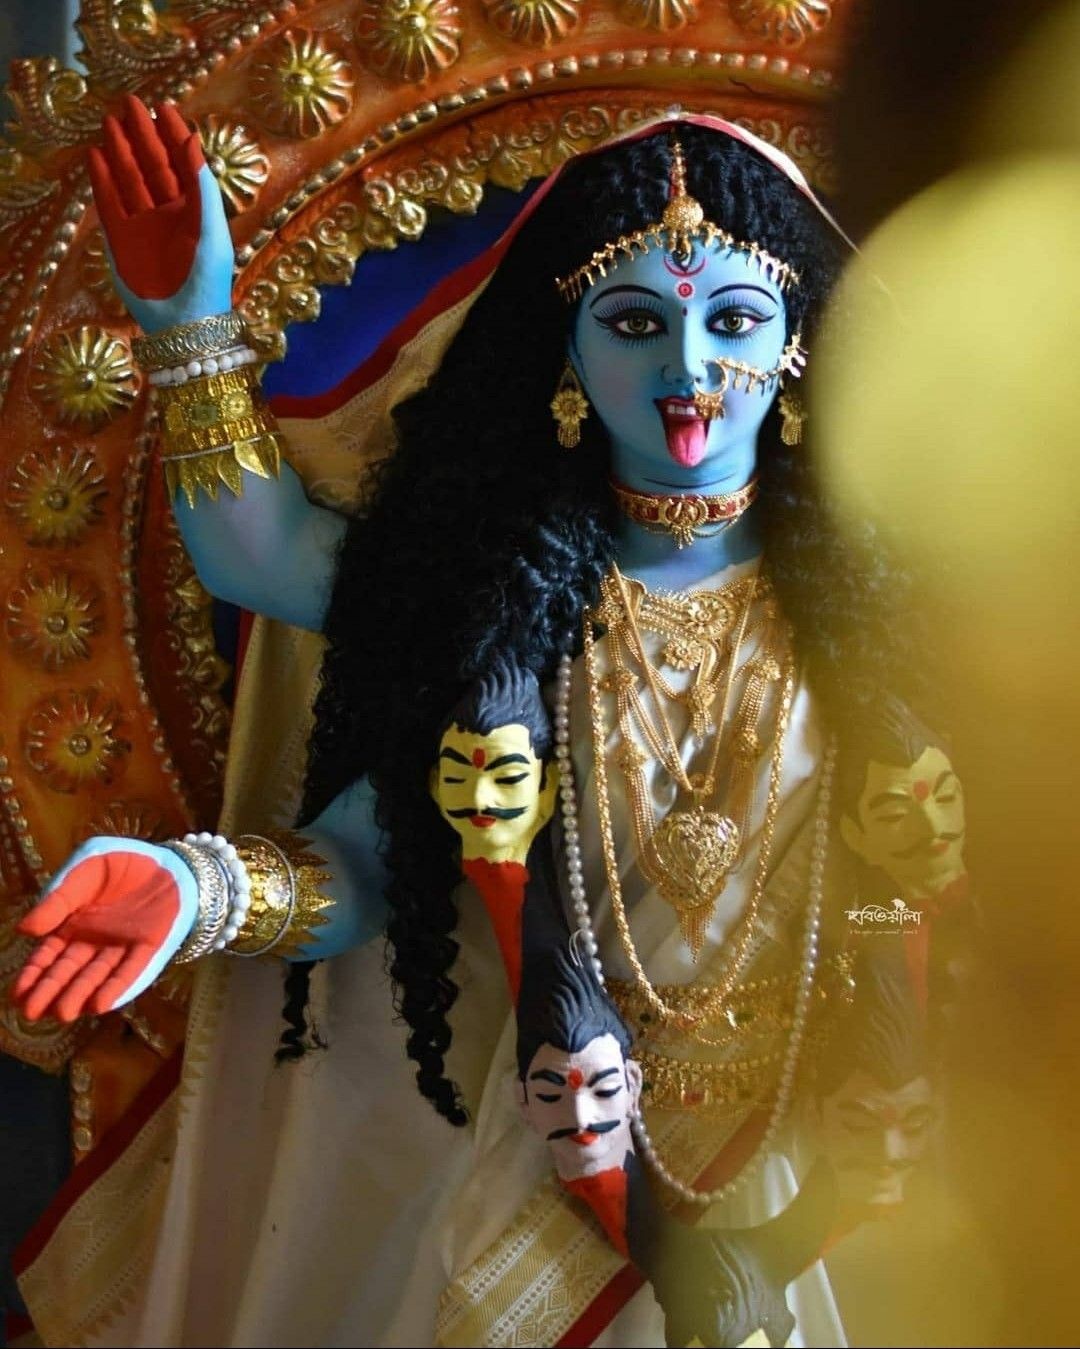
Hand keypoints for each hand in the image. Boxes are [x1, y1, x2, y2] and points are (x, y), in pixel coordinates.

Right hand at [12, 838, 198, 1021]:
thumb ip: (58, 900)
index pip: (49, 954)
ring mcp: (121, 947)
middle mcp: (95, 942)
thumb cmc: (123, 862)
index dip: (34, 974)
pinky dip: (116, 987)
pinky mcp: (149, 949)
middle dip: (50, 992)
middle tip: (32, 1012)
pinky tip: (99, 1004)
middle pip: (69, 971)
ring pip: (96, 976)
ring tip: (62, 1013)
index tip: (17, 994)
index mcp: (74, 924)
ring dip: (79, 995)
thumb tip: (24, 930)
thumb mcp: (85, 871)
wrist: (168, 858)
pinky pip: (131, 971)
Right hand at [88, 93, 234, 333]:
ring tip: (110, 122)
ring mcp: (144, 225)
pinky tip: (96, 156)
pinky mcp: (122, 240)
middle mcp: (169, 214)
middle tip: (130, 103)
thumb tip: (195, 146)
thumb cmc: (207, 280)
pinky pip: (110, 202)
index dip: (173, 135)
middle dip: (143, 135)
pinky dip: (102, 180)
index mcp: (195, 211)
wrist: (185, 321)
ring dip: (121, 151)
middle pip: (153, 165)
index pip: (182, 164)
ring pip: (130, 179)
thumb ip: (205, 189)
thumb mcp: (213, 231)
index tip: (163, 107)